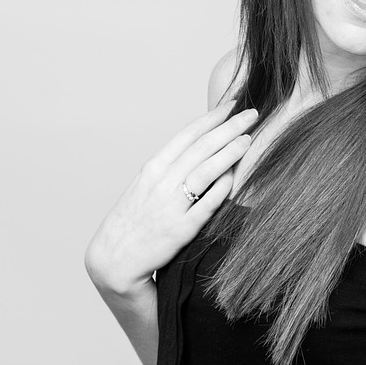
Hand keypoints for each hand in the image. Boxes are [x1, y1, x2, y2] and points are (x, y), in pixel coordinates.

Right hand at [85, 104, 257, 294]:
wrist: (113, 260)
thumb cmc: (132, 222)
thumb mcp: (144, 187)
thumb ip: (170, 169)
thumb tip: (200, 150)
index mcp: (152, 168)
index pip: (187, 134)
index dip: (212, 117)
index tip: (231, 104)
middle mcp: (161, 182)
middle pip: (201, 147)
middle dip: (229, 127)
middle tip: (252, 113)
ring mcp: (171, 205)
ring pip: (206, 170)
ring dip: (229, 151)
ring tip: (249, 138)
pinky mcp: (181, 230)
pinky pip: (207, 203)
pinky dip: (223, 186)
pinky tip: (237, 175)